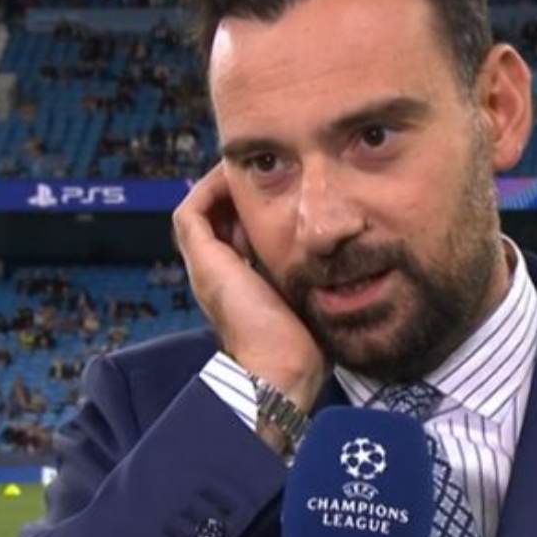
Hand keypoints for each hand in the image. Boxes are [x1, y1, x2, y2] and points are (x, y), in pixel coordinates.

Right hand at [173, 165, 325, 448]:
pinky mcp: (203, 259)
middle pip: (218, 223)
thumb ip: (318, 280)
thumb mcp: (312, 299)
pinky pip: (191, 212)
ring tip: (250, 169)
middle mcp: (218, 274)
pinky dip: (209, 189)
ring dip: (223, 189)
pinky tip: (236, 175)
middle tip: (267, 176)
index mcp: (241, 287)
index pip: (238, 239)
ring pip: (201, 213)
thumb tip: (345, 262)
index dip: (254, 215)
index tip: (282, 196)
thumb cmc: (303, 345)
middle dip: (239, 197)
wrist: (279, 366)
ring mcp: (206, 267)